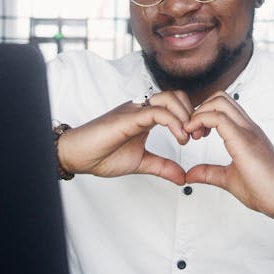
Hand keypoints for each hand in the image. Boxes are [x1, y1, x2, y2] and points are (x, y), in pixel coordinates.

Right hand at [57, 90, 198, 184]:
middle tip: (197, 136)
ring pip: (169, 99)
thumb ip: (162, 166)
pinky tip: (179, 138)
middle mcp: (141, 109)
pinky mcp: (128, 117)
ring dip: (185, 116)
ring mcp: (134, 110)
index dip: (191, 117)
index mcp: (145, 117)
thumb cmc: (101, 155)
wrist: (76, 155)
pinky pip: (156, 112)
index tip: (197, 137)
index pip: (175, 105)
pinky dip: (173, 123)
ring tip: (187, 137)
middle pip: (176, 96)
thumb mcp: (140, 162)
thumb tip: (182, 177)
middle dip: (193, 113)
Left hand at [184, 92, 273, 245]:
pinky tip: (195, 136)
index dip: (203, 114)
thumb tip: (190, 174)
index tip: (194, 134)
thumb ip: (210, 173)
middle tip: (192, 132)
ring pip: (219, 102)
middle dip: (199, 109)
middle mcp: (248, 127)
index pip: (223, 106)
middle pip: (220, 97)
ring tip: (193, 134)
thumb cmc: (265, 190)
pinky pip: (219, 118)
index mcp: (246, 133)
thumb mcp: (229, 179)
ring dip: (199, 113)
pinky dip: (200, 121)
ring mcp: (248, 131)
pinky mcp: (245, 140)